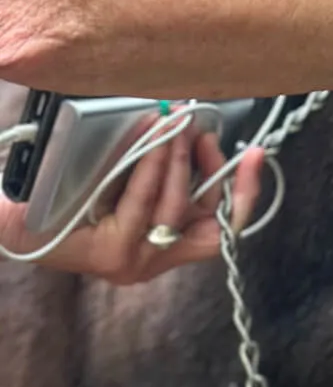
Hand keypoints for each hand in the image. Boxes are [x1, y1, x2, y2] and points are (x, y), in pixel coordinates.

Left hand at [0, 118, 262, 284]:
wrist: (4, 213)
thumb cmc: (57, 190)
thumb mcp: (118, 176)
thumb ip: (154, 168)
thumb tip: (189, 130)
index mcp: (158, 246)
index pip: (219, 227)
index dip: (242, 194)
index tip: (254, 155)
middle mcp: (151, 262)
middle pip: (209, 219)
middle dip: (210, 168)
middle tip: (197, 127)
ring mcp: (134, 264)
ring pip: (176, 209)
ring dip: (177, 160)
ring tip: (171, 122)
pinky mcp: (113, 257)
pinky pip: (144, 205)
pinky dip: (149, 168)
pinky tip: (148, 137)